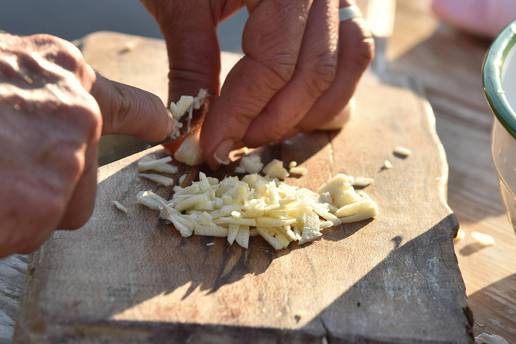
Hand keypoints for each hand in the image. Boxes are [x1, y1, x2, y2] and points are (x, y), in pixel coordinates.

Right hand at [0, 33, 172, 255]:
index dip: (145, 119)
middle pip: (84, 179)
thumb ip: (31, 100)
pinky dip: (4, 227)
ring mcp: (66, 160)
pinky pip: (28, 231)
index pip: (128, 104)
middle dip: (47, 188)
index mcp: (62, 72)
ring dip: (23, 209)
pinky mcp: (44, 203)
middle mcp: (77, 114)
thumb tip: (37, 127)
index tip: (163, 126)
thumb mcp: (0, 76)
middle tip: (3, 173)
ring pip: (58, 210)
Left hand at [143, 0, 372, 167]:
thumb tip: (186, 133)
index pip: (273, 64)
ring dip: (309, 111)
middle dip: (273, 121)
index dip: (243, 114)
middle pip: (315, 71)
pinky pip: (353, 49)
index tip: (214, 147)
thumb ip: (189, 64)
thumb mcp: (179, 0)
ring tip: (265, 132)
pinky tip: (298, 106)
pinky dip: (331, 86)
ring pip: (346, 64)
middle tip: (234, 145)